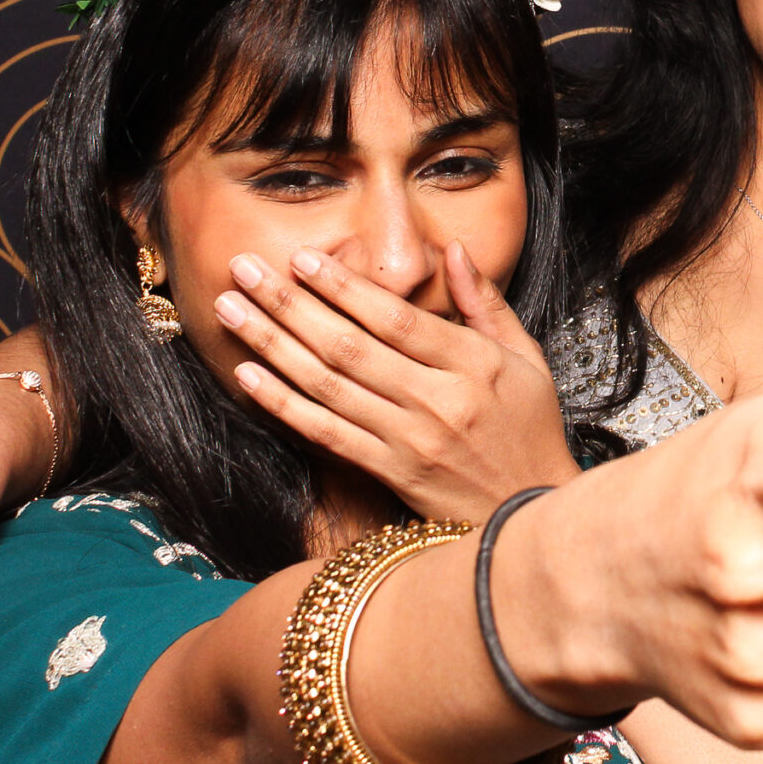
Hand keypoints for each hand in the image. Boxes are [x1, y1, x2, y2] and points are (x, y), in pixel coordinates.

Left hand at [215, 241, 577, 523]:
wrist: (531, 514)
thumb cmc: (531, 428)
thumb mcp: (525, 358)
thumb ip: (484, 302)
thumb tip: (451, 249)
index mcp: (473, 365)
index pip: (396, 319)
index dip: (345, 287)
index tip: (303, 258)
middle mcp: (437, 402)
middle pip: (349, 346)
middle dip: (289, 303)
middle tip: (244, 269)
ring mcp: (409, 441)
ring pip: (327, 386)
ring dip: (272, 344)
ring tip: (231, 310)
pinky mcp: (390, 473)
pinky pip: (325, 433)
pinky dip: (282, 404)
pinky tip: (248, 374)